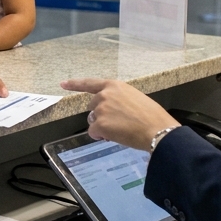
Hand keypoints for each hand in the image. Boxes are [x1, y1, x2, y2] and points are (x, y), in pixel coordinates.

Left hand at [60, 78, 177, 150]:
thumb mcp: (135, 98)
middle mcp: (104, 95)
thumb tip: (113, 110)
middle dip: (100, 115)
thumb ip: (119, 99)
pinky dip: (101, 137)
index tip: (62, 84)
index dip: (75, 84)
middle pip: (92, 107)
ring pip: (93, 121)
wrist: (158, 130)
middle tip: (118, 123)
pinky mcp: (99, 124)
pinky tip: (114, 137)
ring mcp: (100, 110)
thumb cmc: (152, 116)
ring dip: (102, 127)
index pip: (90, 83)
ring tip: (121, 129)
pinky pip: (93, 133)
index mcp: (114, 86)